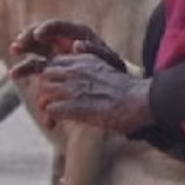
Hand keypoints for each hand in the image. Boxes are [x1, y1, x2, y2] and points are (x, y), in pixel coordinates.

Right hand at [10, 19, 126, 72]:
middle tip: (18, 45)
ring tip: (13, 65)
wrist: (113, 86)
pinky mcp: (50, 70)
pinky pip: (37, 70)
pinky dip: (29, 75)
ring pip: (34, 53)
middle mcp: (62, 42)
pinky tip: (18, 78)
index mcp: (76, 34)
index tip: (38, 35)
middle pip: (41, 36)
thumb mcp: (109, 61)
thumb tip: (77, 45)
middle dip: (28, 39)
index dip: (47, 28)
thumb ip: (95, 52)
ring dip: (23, 58)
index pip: (58, 26)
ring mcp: (55, 56)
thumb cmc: (112, 70)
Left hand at [13, 53, 152, 134]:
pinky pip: (52, 109)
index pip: (53, 64)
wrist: (141, 100)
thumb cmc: (126, 91)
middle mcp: (75, 70)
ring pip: (44, 92)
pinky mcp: (77, 105)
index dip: (49, 79)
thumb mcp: (104, 69)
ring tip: (50, 119)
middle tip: (48, 108)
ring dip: (44, 106)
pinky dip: (51, 117)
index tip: (52, 92)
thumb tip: (76, 74)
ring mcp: (75, 87)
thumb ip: (86, 71)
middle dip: (43, 93)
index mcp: (83, 60)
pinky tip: (55, 124)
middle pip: (44, 77)